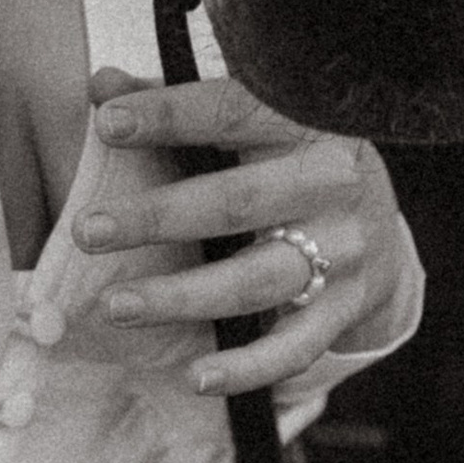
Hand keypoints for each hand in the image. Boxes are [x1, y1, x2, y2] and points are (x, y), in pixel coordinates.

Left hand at [70, 68, 409, 405]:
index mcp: (304, 122)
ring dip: (182, 297)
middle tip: (87, 231)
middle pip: (238, 202)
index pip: (232, 110)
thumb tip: (102, 85)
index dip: (169, 114)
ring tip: (115, 305)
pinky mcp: (344, 307)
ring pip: (256, 279)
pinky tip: (195, 377)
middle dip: (158, 217)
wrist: (376, 219)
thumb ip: (176, 102)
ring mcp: (344, 250)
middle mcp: (331, 183)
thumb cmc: (287, 157)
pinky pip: (293, 348)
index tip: (107, 122)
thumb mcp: (252, 118)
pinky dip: (246, 368)